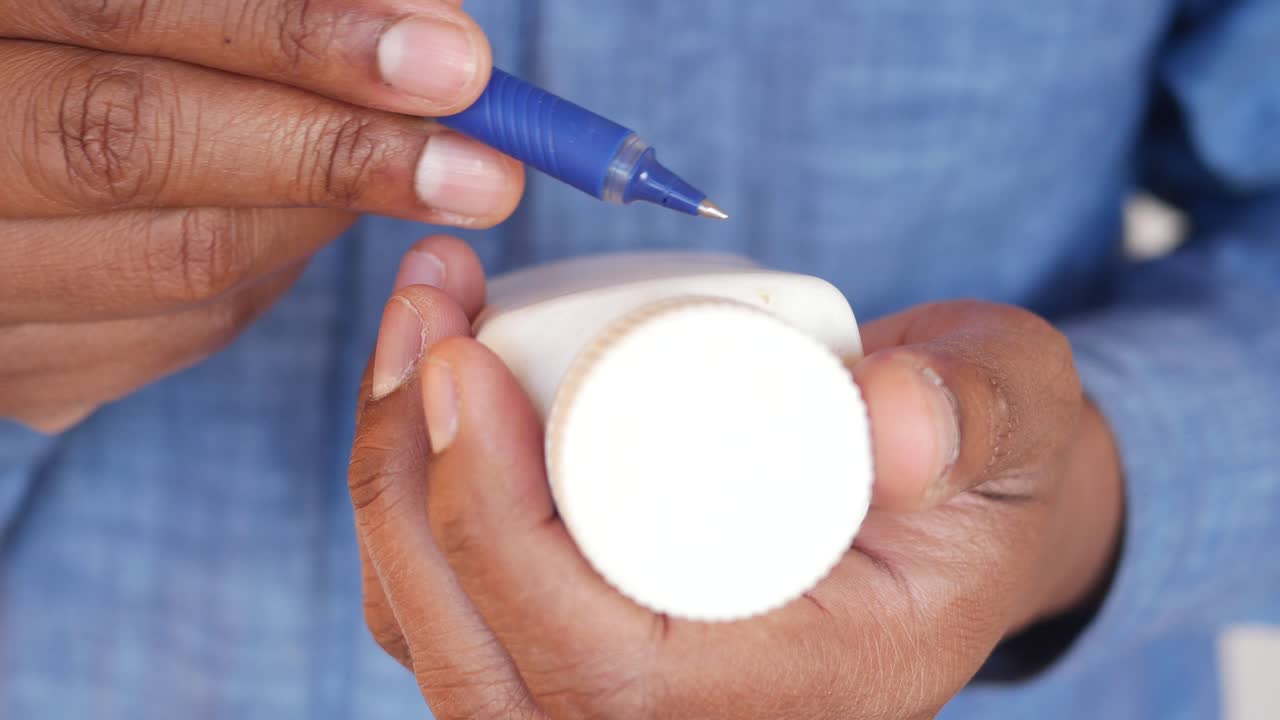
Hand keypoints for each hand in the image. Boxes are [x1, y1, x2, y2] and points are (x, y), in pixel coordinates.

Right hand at [0, 0, 523, 431]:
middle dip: (338, 157)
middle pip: (136, 154)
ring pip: (180, 263)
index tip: (453, 61)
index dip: (294, 37)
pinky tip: (308, 221)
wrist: (10, 137)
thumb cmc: (93, 41)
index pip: (117, 17)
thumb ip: (270, 1)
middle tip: (489, 164)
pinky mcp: (22, 368)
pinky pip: (181, 331)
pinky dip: (274, 272)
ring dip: (322, 214)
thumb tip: (424, 24)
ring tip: (418, 172)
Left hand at [349, 239, 1123, 718]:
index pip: (601, 669)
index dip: (500, 527)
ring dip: (393, 483)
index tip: (470, 366)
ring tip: (417, 327)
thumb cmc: (986, 461)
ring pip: (445, 644)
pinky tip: (418, 383)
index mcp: (797, 697)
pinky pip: (452, 613)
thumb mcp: (1014, 420)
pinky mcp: (590, 647)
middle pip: (484, 664)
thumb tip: (898, 418)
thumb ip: (978, 412)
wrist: (958, 498)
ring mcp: (632, 699)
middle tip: (428, 321)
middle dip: (414, 485)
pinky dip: (408, 503)